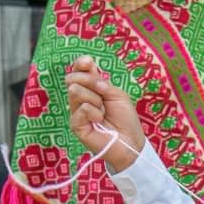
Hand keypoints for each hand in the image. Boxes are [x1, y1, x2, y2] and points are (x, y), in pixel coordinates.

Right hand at [64, 56, 146, 173]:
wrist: (130, 141)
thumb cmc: (125, 119)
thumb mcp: (117, 94)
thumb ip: (101, 82)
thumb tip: (87, 72)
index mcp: (90, 89)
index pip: (78, 72)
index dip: (80, 64)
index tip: (88, 62)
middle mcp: (80, 99)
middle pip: (73, 79)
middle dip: (90, 81)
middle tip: (104, 93)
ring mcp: (76, 112)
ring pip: (75, 91)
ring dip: (94, 99)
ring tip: (103, 112)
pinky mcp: (75, 125)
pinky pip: (81, 108)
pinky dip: (94, 112)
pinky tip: (99, 121)